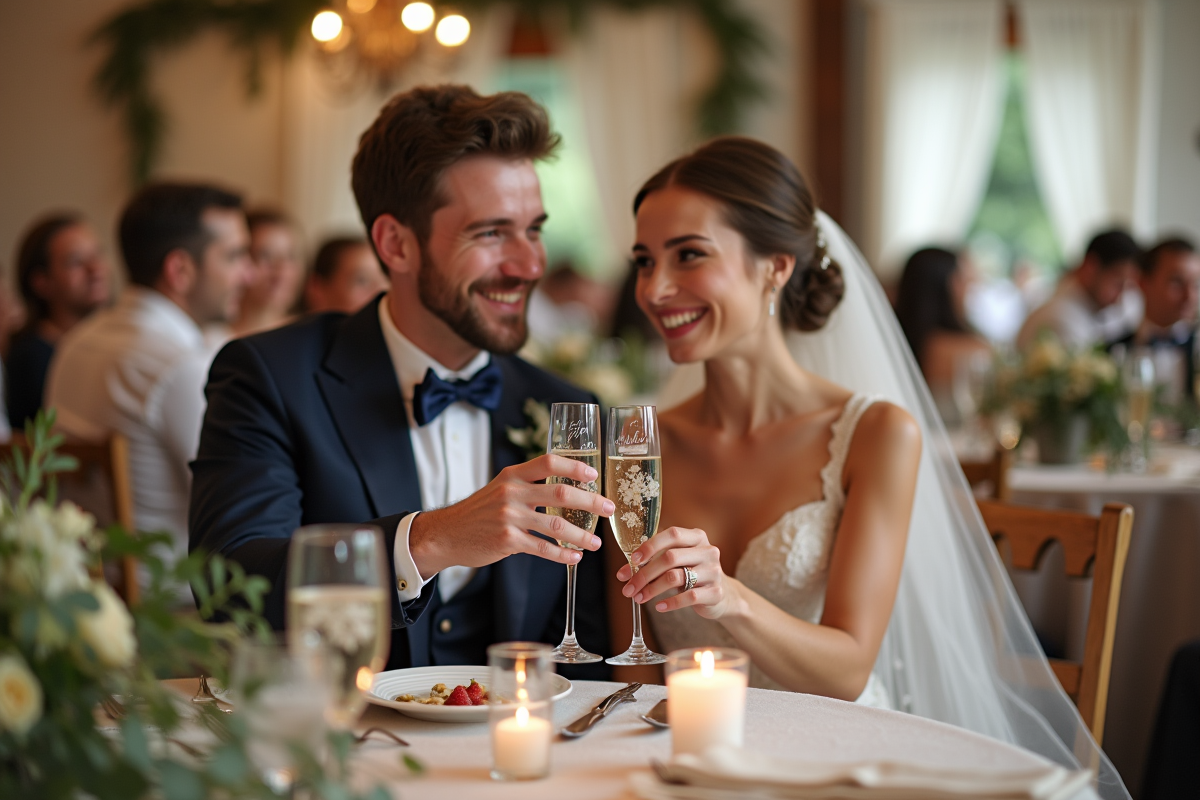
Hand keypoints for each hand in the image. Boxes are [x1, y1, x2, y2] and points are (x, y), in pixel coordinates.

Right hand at [409, 453, 614, 577]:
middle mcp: (512, 492)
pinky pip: (543, 548)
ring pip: (556, 525)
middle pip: (560, 493)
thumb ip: (527, 485)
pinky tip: (574, 558)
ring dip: (581, 536)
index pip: (548, 462)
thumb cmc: (478, 512)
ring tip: (596, 544)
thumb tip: (564, 487)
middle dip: (590, 502)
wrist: (446, 534)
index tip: (594, 475)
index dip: (574, 467)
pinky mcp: (507, 541)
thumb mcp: (500, 488)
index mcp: (512, 475)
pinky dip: (562, 555)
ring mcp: (510, 517)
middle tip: (609, 509)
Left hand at [615, 526, 733, 619]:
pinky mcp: (716, 592)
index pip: (672, 534)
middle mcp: (708, 551)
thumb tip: (623, 574)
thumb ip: (653, 562)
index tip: (633, 560)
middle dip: (645, 574)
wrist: (723, 595)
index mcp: (697, 537)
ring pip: (676, 577)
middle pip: (670, 557)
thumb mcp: (677, 563)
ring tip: (639, 598)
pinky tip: (659, 607)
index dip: (650, 546)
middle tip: (628, 588)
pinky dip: (670, 603)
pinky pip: (689, 597)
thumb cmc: (693, 573)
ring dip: (652, 589)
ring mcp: (714, 571)